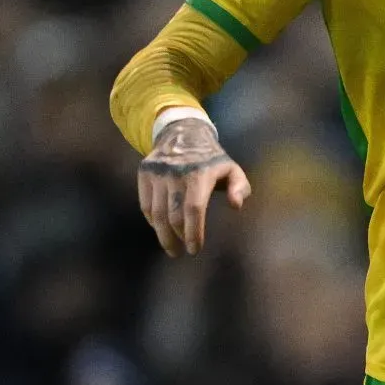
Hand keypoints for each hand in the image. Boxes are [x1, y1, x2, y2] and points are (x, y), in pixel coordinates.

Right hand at [136, 116, 249, 255]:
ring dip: (164, 235)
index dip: (193, 233)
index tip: (195, 250)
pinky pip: (146, 205)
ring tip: (172, 248)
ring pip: (157, 214)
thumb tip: (236, 205)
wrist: (183, 132)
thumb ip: (240, 187)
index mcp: (199, 173)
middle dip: (179, 238)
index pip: (194, 210)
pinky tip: (162, 229)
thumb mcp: (232, 169)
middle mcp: (176, 171)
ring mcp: (158, 171)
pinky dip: (153, 221)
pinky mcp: (145, 172)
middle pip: (174, 216)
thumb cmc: (212, 160)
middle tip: (183, 251)